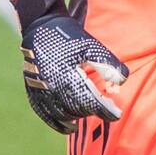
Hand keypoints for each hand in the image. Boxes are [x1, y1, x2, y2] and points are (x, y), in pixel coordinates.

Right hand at [11, 0, 128, 134]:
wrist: (40, 28)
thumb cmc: (69, 37)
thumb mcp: (92, 47)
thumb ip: (108, 65)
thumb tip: (121, 82)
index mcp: (70, 78)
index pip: (92, 103)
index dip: (106, 111)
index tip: (117, 113)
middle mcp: (54, 88)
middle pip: (78, 109)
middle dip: (94, 110)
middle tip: (106, 108)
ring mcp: (42, 92)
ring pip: (63, 114)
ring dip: (78, 116)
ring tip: (89, 112)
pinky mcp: (34, 92)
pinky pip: (46, 114)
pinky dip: (58, 123)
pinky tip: (70, 126)